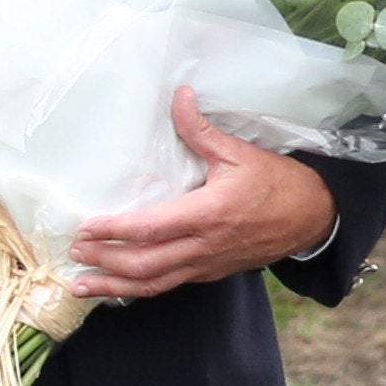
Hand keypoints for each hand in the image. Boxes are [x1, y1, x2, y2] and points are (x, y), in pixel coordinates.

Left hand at [64, 91, 341, 300]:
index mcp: (209, 213)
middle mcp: (205, 245)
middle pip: (145, 264)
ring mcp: (207, 264)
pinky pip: (169, 285)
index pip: (151, 228)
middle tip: (73, 253)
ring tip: (80, 285)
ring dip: (114, 285)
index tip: (86, 227)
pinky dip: (139, 288)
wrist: (313, 217)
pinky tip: (117, 286)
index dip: (114, 231)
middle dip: (104, 261)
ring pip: (153, 284)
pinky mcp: (211, 273)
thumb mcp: (240, 152)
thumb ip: (201, 130)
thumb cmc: (277, 183)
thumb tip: (179, 96)